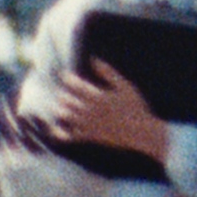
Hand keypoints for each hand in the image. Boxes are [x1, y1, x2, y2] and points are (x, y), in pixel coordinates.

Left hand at [49, 61, 169, 161]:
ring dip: (61, 112)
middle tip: (60, 94)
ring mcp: (91, 124)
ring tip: (56, 109)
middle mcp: (92, 110)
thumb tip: (94, 59)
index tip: (64, 76)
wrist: (142, 132)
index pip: (79, 86)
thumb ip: (108, 72)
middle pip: (71, 101)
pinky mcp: (92, 136)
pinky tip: (55, 130)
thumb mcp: (125, 86)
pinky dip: (62, 134)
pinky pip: (73, 135)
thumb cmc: (135, 107)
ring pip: (70, 117)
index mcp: (99, 96)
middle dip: (64, 97)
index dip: (69, 80)